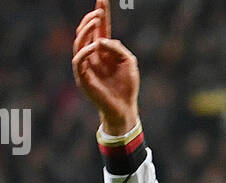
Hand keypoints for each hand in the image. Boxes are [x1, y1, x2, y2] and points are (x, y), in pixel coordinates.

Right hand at [72, 0, 139, 134]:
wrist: (124, 108)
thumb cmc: (128, 87)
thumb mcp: (129, 63)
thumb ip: (118, 48)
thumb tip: (101, 39)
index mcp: (104, 51)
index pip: (100, 28)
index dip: (100, 13)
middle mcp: (93, 55)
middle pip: (86, 31)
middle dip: (91, 19)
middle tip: (99, 12)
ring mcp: (86, 64)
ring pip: (79, 41)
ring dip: (86, 29)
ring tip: (96, 21)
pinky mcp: (82, 76)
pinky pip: (78, 59)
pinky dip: (85, 50)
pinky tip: (95, 46)